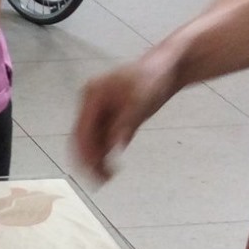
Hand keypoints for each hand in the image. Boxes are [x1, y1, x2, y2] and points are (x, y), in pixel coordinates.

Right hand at [73, 53, 179, 180]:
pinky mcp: (112, 118)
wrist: (167, 66)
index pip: (81, 129)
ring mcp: (100, 112)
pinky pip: (102, 140)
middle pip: (82, 137)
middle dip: (88, 160)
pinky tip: (112, 168)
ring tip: (106, 179)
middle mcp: (92, 105)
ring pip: (91, 141)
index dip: (85, 152)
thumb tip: (116, 145)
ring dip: (96, 160)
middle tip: (99, 181)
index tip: (92, 171)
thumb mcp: (141, 100)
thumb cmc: (153, 77)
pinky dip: (105, 154)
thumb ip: (126, 122)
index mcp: (92, 97)